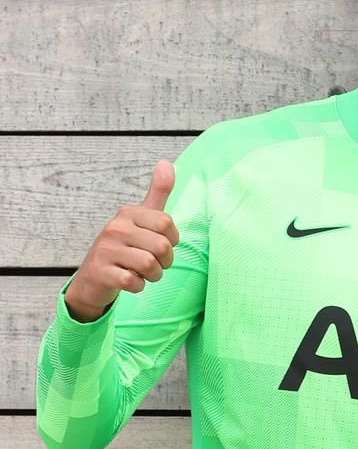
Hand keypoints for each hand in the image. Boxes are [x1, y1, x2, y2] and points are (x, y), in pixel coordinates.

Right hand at [63, 160, 179, 322]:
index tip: (161, 244)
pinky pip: (133, 282)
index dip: (172, 240)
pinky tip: (129, 282)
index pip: (167, 224)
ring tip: (143, 273)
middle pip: (162, 247)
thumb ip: (157, 193)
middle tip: (154, 264)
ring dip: (153, 276)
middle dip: (165, 262)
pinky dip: (138, 287)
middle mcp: (115, 227)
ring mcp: (105, 249)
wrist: (94, 279)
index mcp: (128, 213)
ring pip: (150, 265)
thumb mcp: (142, 219)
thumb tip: (165, 162)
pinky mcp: (100, 271)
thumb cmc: (124, 247)